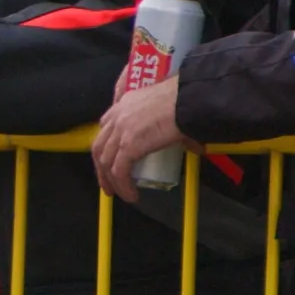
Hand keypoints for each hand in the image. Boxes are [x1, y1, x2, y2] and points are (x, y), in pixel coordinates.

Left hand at [91, 76, 188, 203]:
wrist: (190, 100)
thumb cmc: (187, 101)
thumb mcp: (171, 110)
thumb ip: (176, 126)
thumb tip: (195, 146)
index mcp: (125, 103)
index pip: (106, 125)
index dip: (106, 144)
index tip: (110, 157)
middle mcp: (118, 115)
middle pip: (100, 146)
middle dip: (101, 168)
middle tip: (108, 182)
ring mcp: (121, 130)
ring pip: (106, 161)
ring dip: (110, 181)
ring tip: (119, 193)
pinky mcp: (128, 145)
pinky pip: (119, 171)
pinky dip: (123, 186)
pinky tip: (130, 195)